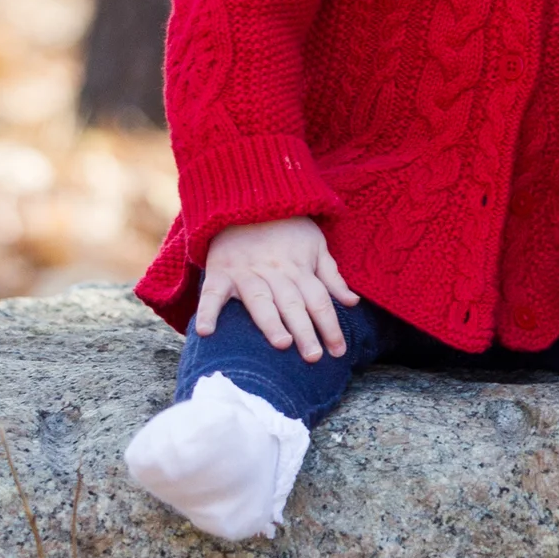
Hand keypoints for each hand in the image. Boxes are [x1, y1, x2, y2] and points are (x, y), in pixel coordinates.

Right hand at [198, 217, 359, 361]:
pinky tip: (205, 332)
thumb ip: (332, 276)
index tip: (339, 351)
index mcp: (299, 268)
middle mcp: (275, 272)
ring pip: (260, 300)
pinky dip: (208, 311)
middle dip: (306, 330)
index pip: (319, 301)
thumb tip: (353, 303)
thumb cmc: (287, 227)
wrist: (248, 200)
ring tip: (282, 343)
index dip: (330, 326)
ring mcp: (246, 272)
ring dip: (271, 322)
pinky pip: (212, 293)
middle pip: (293, 304)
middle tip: (314, 357)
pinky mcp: (220, 271)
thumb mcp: (316, 244)